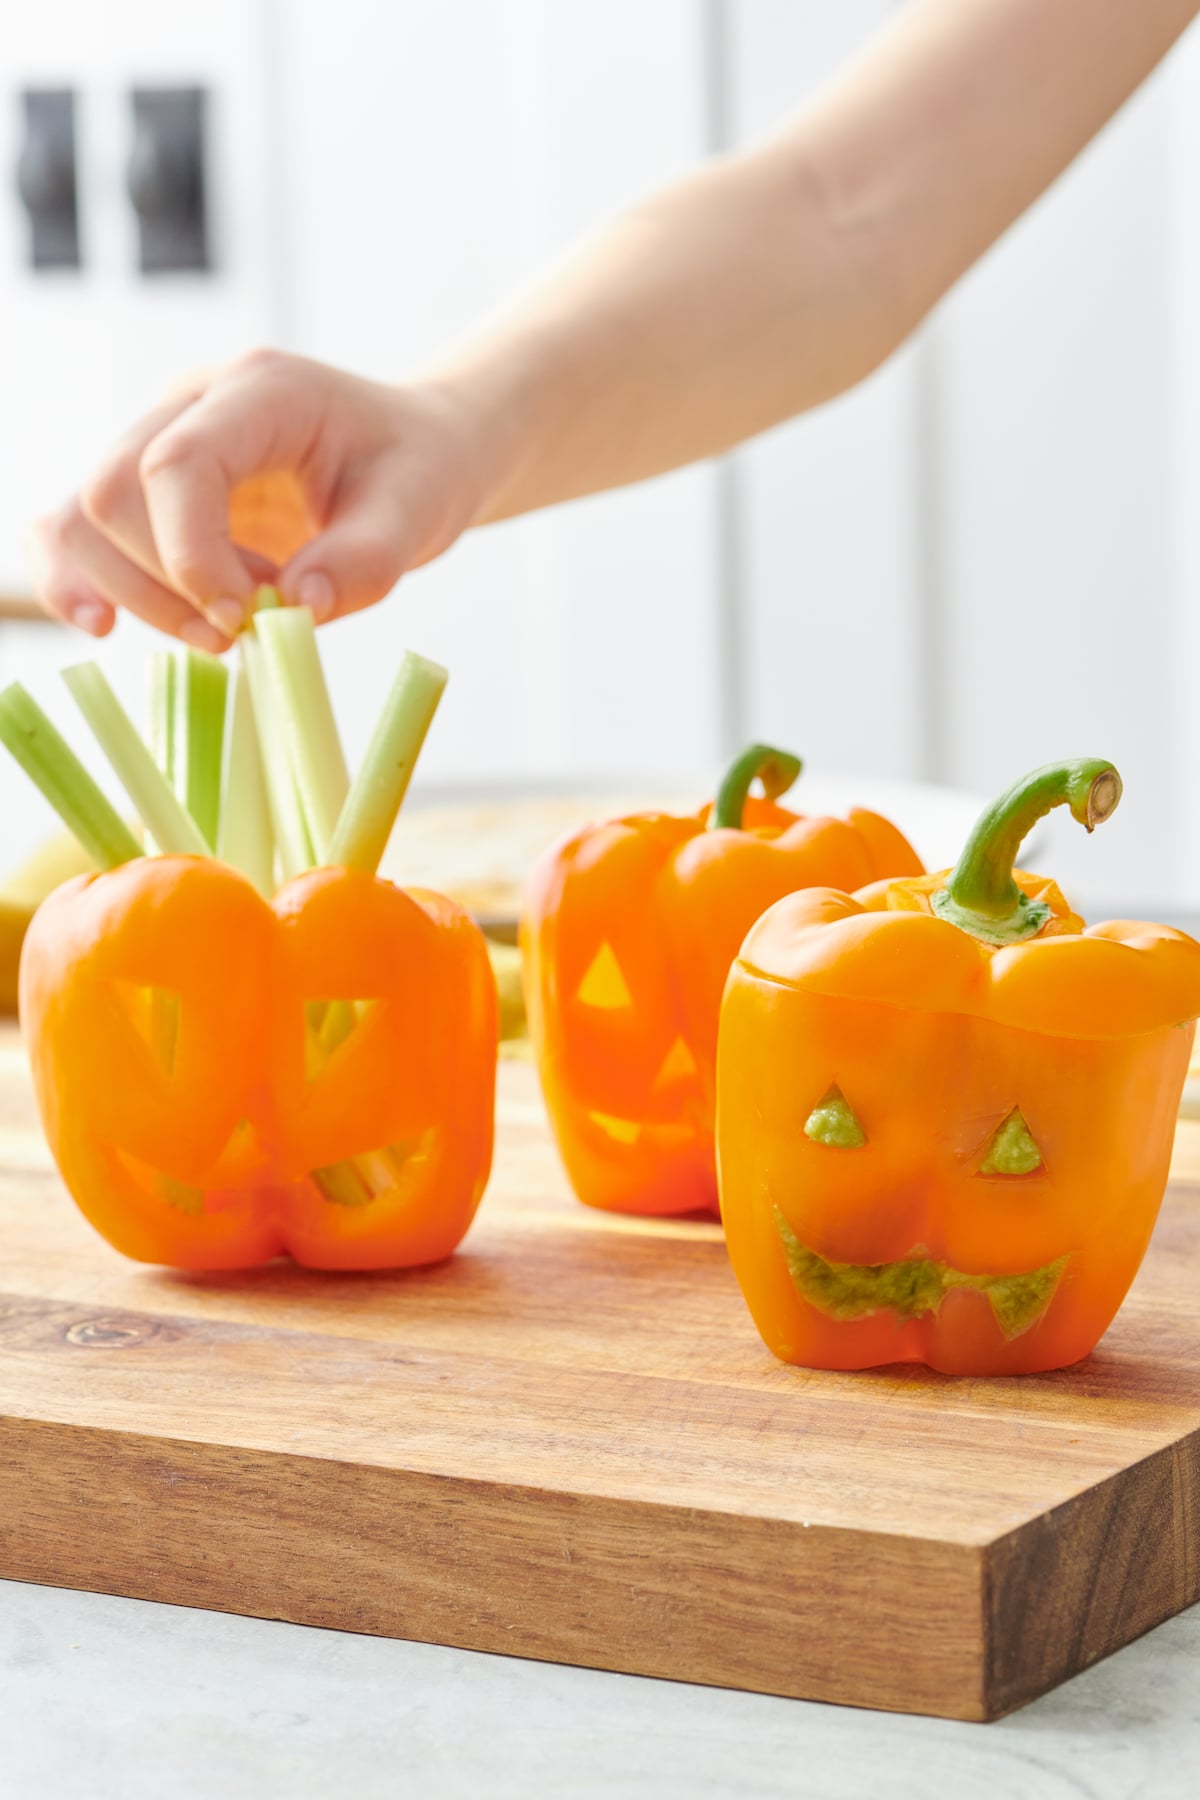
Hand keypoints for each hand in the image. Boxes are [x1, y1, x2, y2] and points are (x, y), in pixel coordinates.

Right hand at [29, 348, 495, 647]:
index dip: (191, 554)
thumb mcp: (419, 512)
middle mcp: (192, 403)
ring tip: (220, 628)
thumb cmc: (416, 470)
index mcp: (261, 390)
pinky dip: (82, 583)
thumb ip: (366, 561)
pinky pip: (77, 531)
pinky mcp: (148, 489)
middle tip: (241, 631)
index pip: (177, 463)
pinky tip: (107, 626)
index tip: (242, 618)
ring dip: (134, 596)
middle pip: (112, 491)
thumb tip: (296, 604)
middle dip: (164, 585)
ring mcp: (158, 439)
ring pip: (81, 517)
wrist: (412, 453)